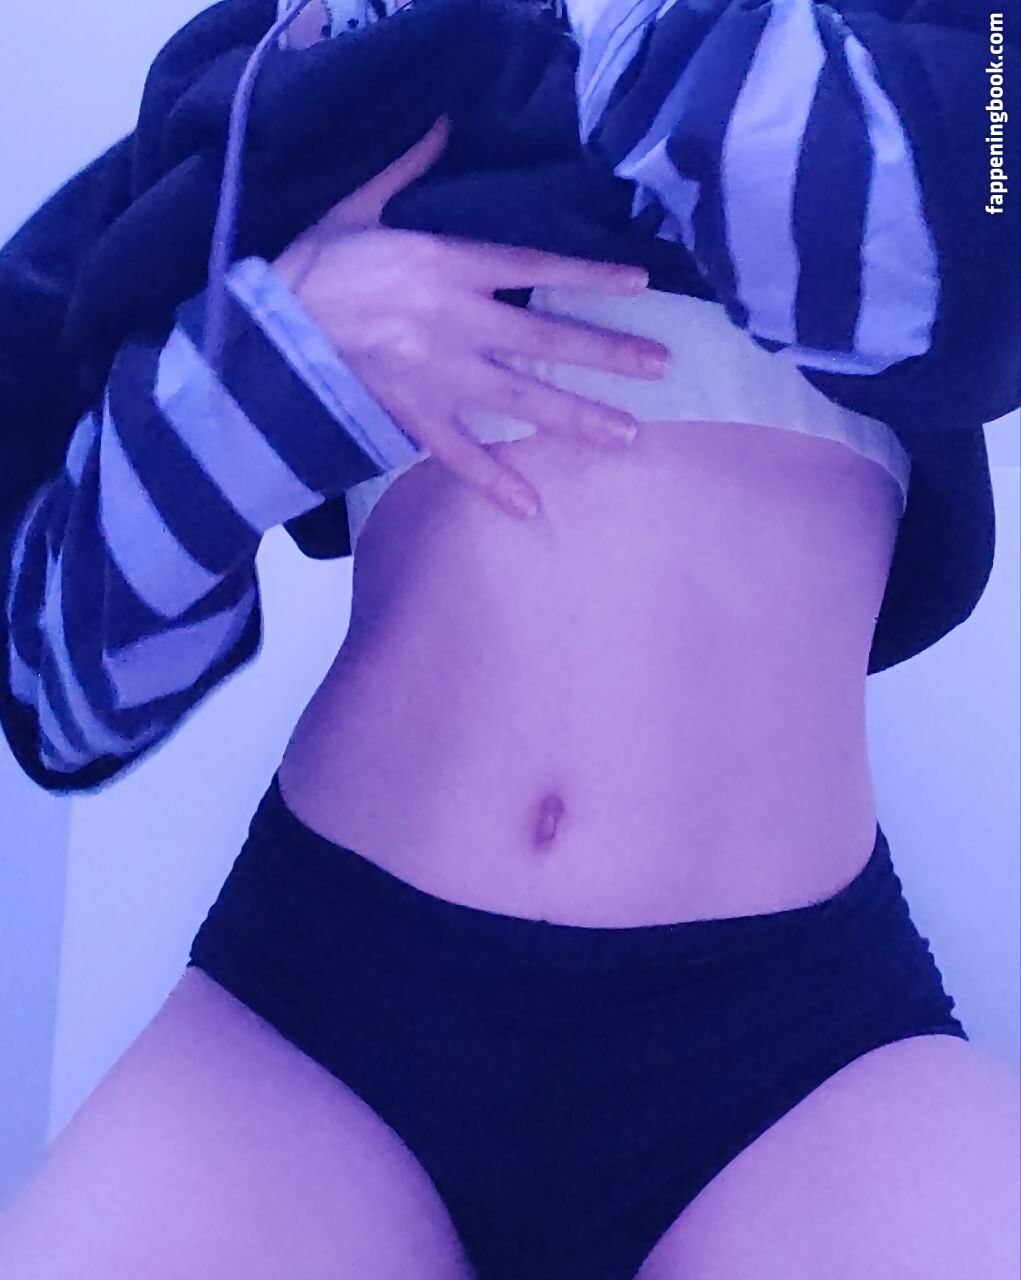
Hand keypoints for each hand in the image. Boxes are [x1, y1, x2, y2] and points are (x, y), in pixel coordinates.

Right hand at [271, 116, 671, 519]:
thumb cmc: (311, 266)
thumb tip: (442, 123)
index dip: (589, 277)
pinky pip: (460, 458)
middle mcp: (454, 324)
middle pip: (547, 342)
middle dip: (607, 355)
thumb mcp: (357, 205)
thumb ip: (406, 169)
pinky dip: (495, 485)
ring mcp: (437, 377)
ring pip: (521, 401)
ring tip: (627, 434)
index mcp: (445, 266)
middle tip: (660, 368)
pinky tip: (533, 509)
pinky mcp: (412, 418)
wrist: (263, 333)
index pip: (535, 269)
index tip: (639, 285)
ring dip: (577, 419)